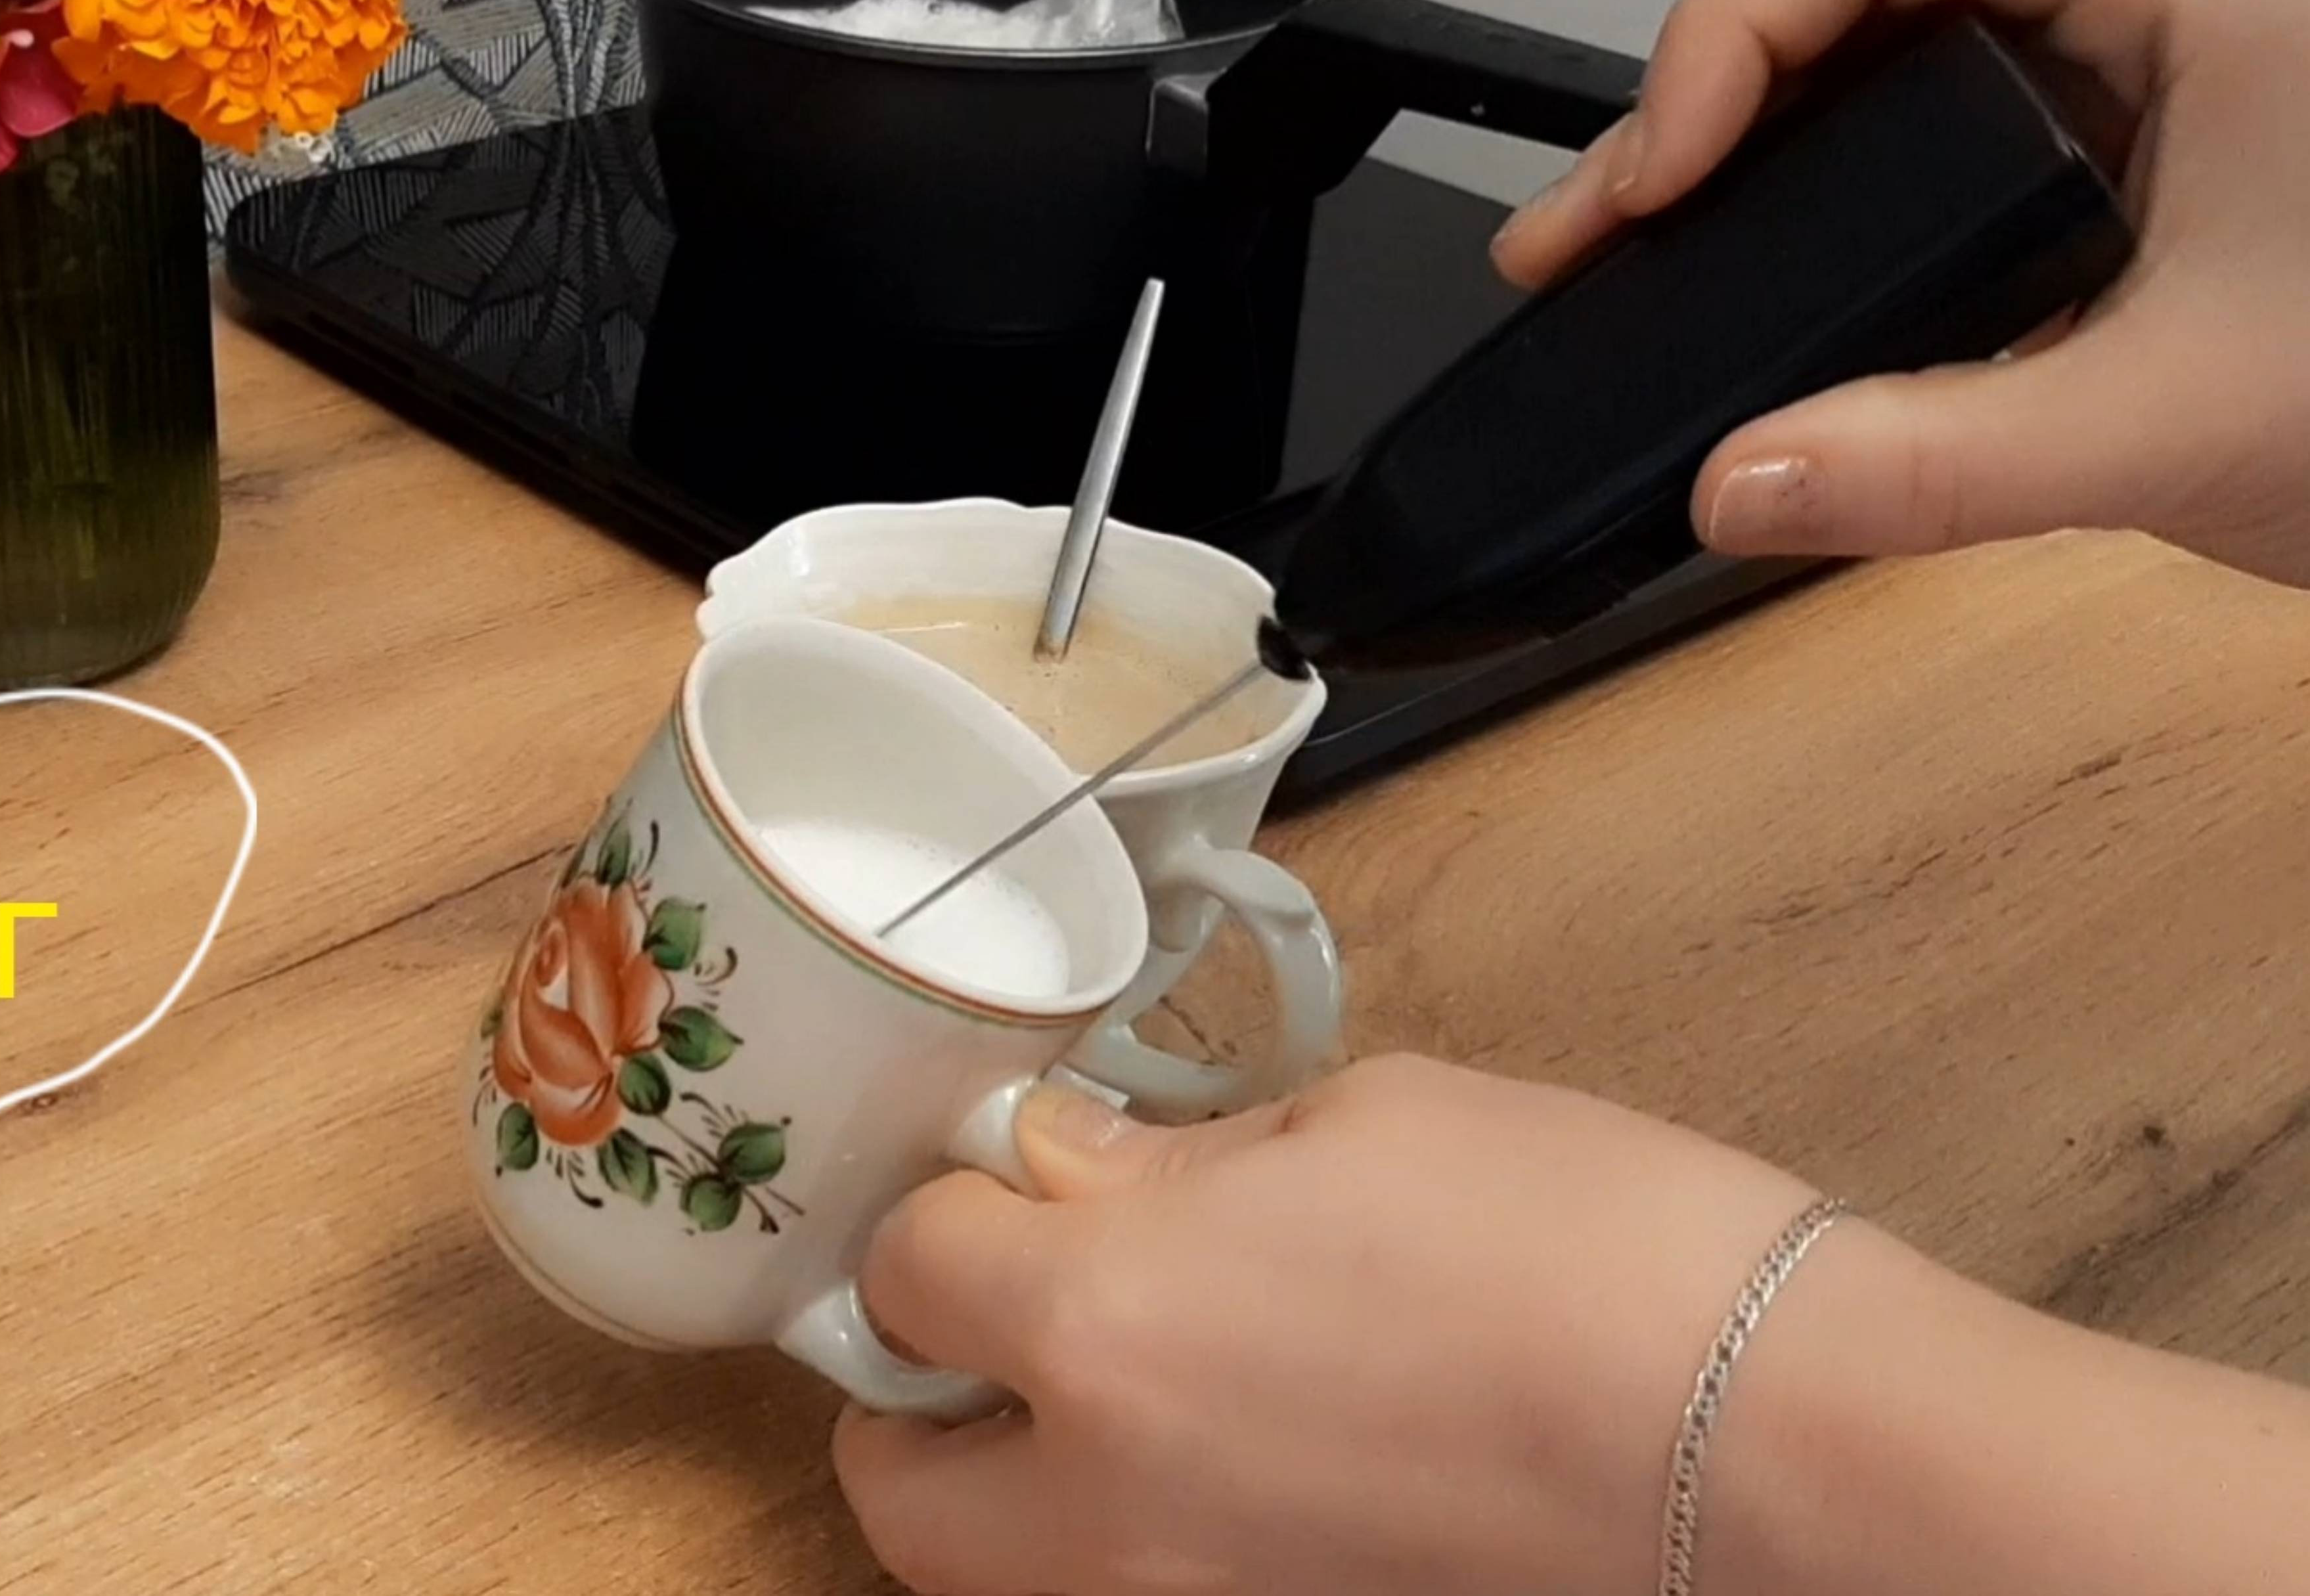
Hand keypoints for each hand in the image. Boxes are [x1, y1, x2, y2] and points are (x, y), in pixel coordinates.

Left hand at [831, 1054, 2309, 1595]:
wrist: (1781, 1452)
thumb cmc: (1596, 1255)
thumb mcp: (1366, 1124)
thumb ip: (1175, 1160)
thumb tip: (1073, 1168)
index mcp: (1100, 1327)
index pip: (907, 1268)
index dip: (957, 1207)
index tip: (1016, 1182)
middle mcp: (1100, 1509)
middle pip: (893, 1485)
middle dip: (932, 1401)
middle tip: (1025, 1325)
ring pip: (999, 1579)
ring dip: (1022, 1496)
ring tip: (1138, 1408)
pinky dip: (1140, 1551)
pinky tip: (1243, 1476)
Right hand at [1490, 0, 2309, 587]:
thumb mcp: (2184, 425)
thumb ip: (1945, 464)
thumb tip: (1737, 484)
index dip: (1734, 27)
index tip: (1665, 174)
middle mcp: (2137, 9)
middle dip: (1697, 98)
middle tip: (1597, 233)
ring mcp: (2114, 90)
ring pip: (1869, 64)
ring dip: (1739, 154)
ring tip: (1629, 252)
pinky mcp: (2098, 175)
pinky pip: (1914, 149)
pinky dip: (1809, 208)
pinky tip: (1745, 281)